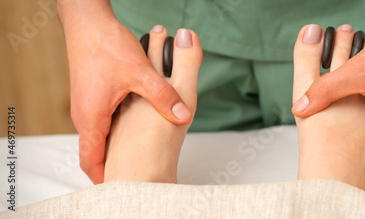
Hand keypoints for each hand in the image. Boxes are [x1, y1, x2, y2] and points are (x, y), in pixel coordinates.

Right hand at [58, 1, 191, 183]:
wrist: (87, 21)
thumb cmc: (106, 45)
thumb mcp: (140, 73)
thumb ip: (164, 96)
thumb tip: (183, 116)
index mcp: (91, 117)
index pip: (91, 160)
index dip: (105, 178)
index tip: (121, 188)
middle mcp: (85, 115)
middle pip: (96, 151)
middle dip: (113, 165)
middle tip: (132, 176)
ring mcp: (87, 105)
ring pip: (101, 136)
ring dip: (116, 146)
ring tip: (135, 157)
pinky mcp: (93, 95)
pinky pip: (103, 121)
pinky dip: (116, 130)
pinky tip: (135, 126)